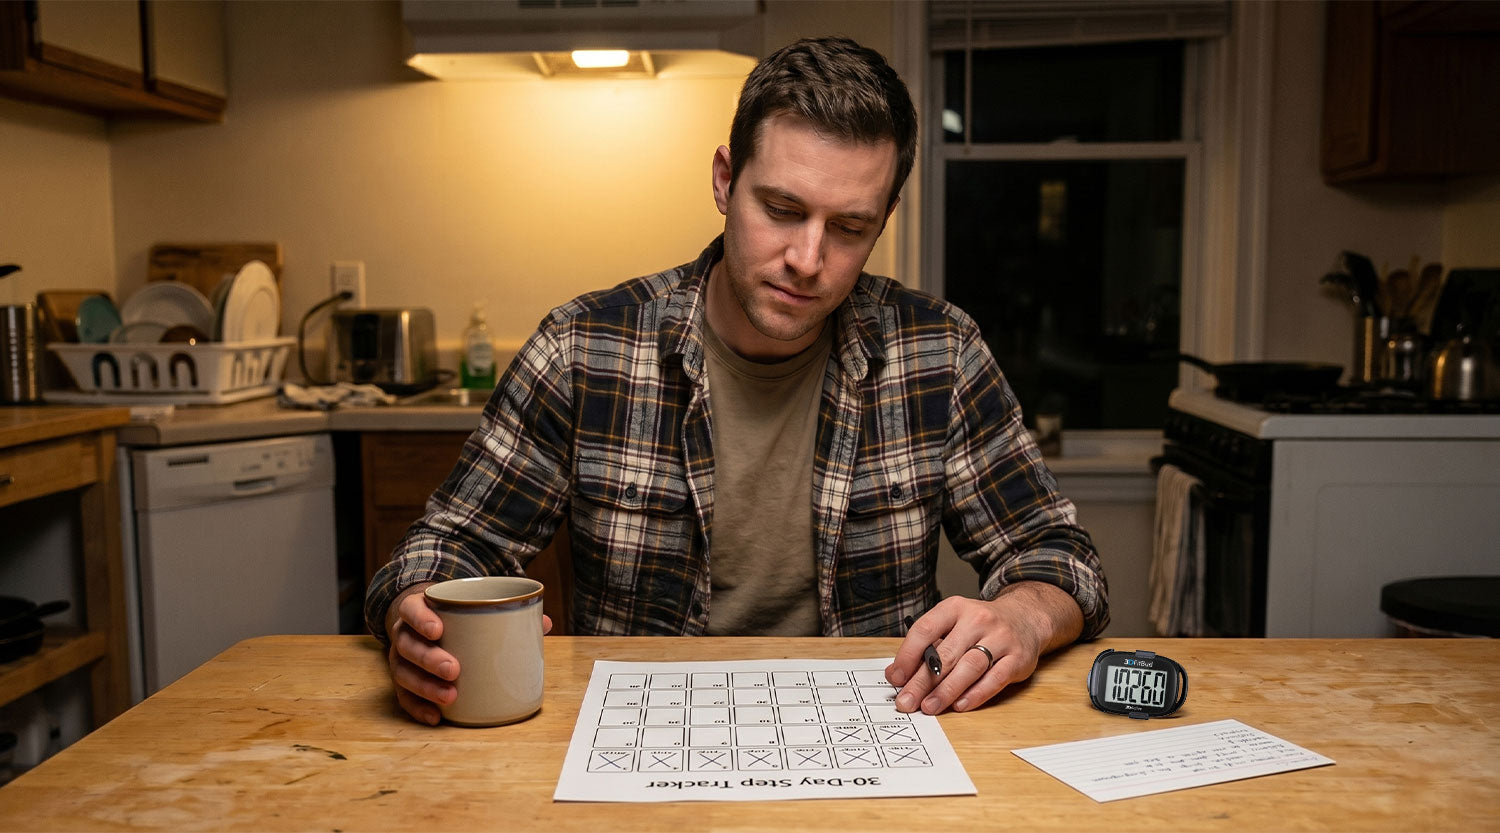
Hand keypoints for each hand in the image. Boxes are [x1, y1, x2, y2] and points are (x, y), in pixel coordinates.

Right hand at [384, 582, 552, 724]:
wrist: (424, 621)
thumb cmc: (454, 614)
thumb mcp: (471, 605)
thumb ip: (504, 611)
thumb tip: (544, 623)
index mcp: (419, 609)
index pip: (411, 610)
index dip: (421, 619)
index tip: (439, 630)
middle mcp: (404, 634)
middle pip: (408, 646)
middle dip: (429, 659)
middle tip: (454, 669)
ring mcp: (401, 659)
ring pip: (404, 674)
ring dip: (425, 687)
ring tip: (450, 697)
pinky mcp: (404, 682)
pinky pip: (404, 698)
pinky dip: (419, 708)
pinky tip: (436, 717)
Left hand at [885, 582, 1081, 713]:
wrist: (1025, 618)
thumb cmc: (980, 627)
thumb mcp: (952, 625)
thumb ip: (926, 648)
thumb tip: (896, 674)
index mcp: (956, 608)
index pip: (925, 630)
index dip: (907, 655)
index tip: (895, 678)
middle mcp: (978, 619)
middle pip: (946, 654)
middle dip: (922, 681)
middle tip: (906, 702)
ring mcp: (1001, 638)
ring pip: (970, 667)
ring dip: (947, 691)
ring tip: (929, 707)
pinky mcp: (1018, 658)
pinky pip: (994, 679)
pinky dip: (975, 695)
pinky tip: (959, 706)